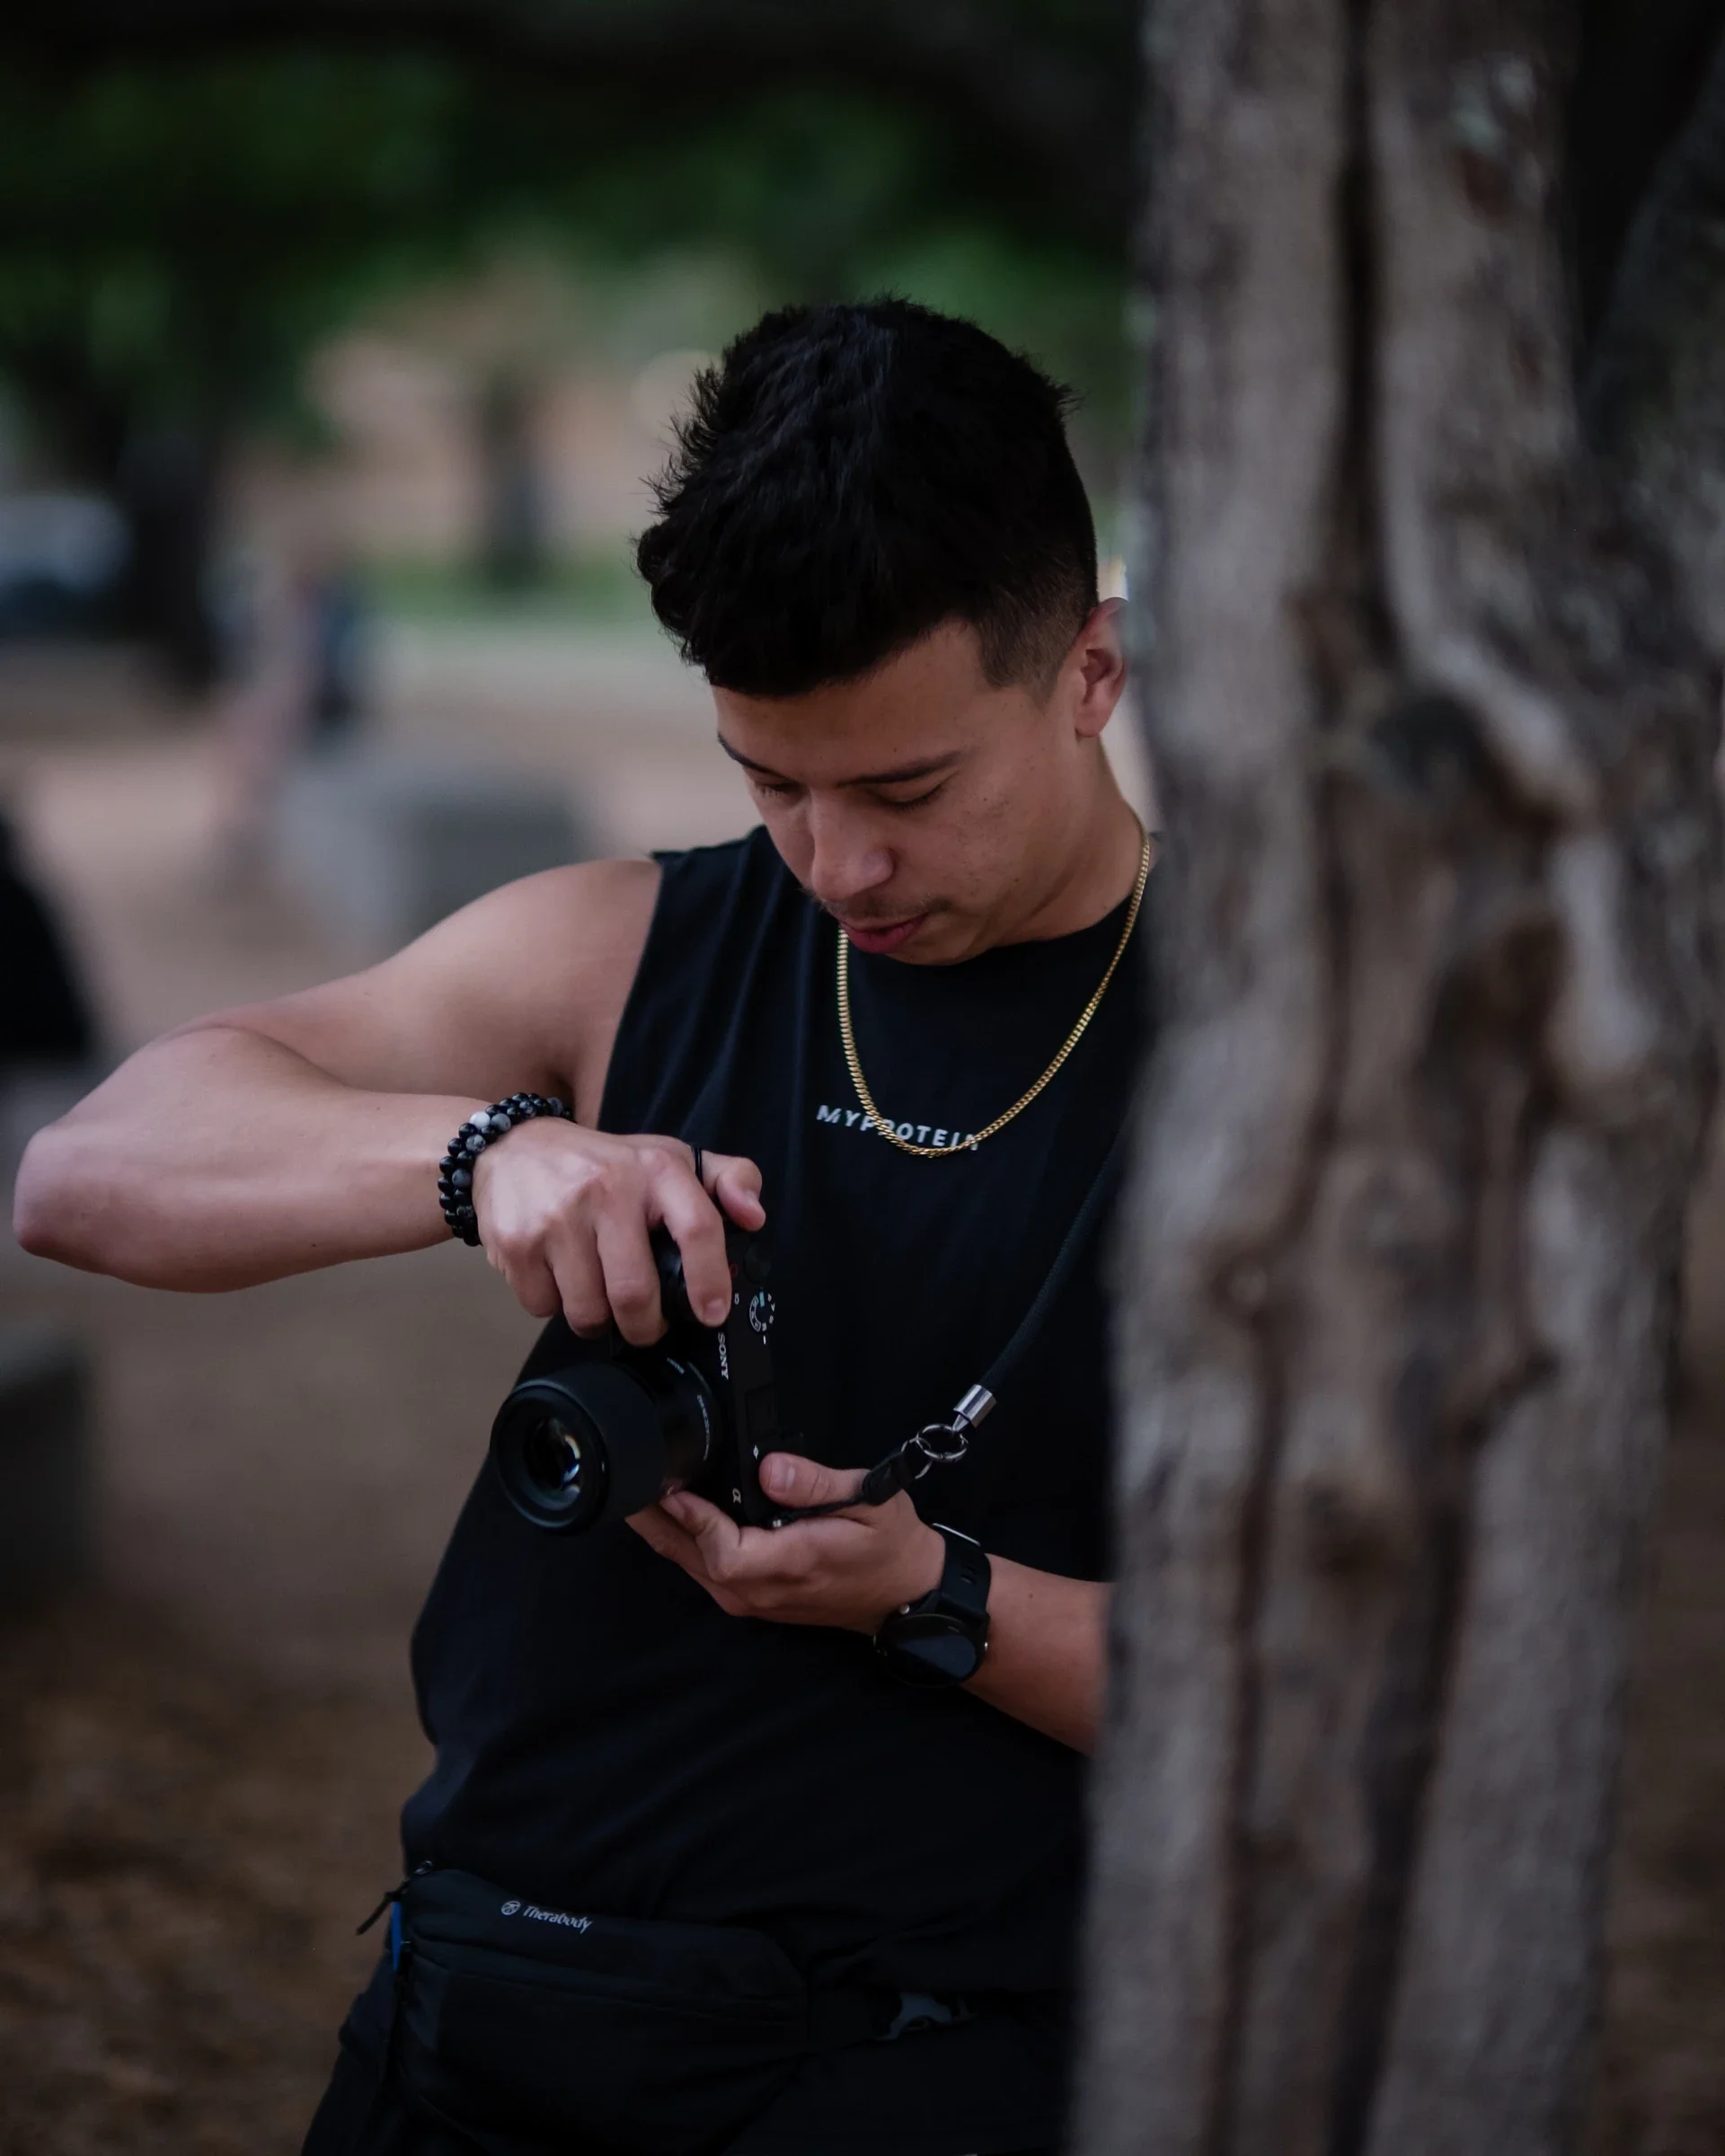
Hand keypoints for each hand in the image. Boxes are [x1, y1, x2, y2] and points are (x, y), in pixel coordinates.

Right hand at [472, 1124, 763, 1344]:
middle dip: (645, 1326)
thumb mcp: (668, 1157)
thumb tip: (754, 1215)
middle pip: (634, 1293)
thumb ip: (727, 1179)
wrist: (513, 1147)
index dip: (710, 1280)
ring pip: (588, 1311)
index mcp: (655, 1170)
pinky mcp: (517, 1243)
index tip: (712, 1313)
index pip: (697, 1227)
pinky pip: (545, 1308)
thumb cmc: (604, 1164)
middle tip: (645, 1323)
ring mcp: (557, 1218)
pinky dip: (556, 1307)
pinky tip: (560, 1278)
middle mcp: (606, 1190)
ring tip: (598, 1295)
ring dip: (598, 1320)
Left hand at [627, 1452, 945, 1632]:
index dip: (693, 1519)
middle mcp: (761, 1590)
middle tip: (628, 1479)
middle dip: (657, 1520)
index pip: (723, 1550)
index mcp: (790, 1563)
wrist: (904, 1593)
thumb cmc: (890, 1544)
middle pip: (691, 1558)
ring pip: (691, 1566)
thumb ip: (817, 1483)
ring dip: (663, 1531)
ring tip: (638, 1490)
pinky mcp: (750, 1598)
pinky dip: (683, 1541)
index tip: (670, 1484)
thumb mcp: (870, 1500)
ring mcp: (753, 1599)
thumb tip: (769, 1467)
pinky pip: (703, 1570)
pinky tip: (671, 1513)